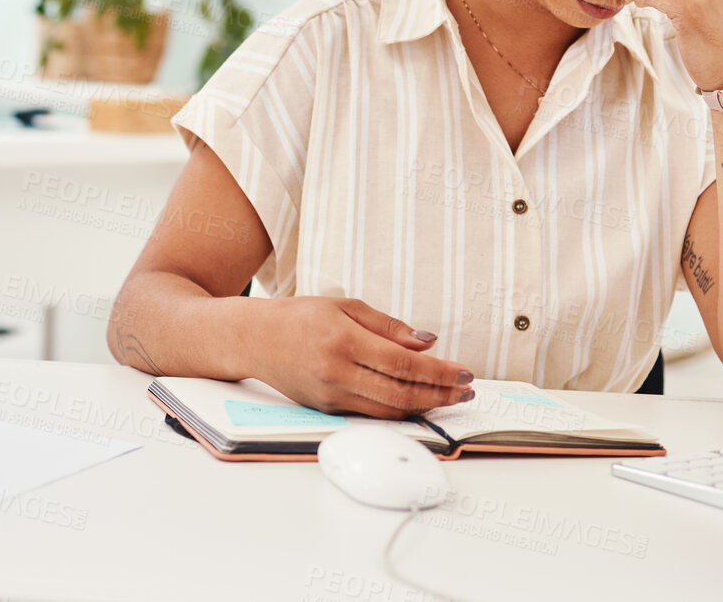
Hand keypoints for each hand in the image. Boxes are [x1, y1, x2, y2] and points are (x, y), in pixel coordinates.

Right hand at [247, 296, 475, 418]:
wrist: (255, 340)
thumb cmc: (300, 318)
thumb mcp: (345, 307)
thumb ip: (388, 326)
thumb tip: (427, 343)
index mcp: (343, 341)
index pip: (403, 363)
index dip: (440, 371)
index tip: (465, 372)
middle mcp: (337, 373)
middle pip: (402, 394)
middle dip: (441, 395)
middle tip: (467, 390)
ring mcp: (331, 397)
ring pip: (390, 411)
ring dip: (426, 407)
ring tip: (450, 397)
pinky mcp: (328, 411)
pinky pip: (372, 415)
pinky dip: (400, 411)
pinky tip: (419, 402)